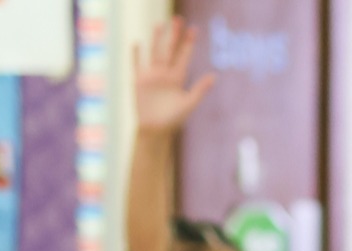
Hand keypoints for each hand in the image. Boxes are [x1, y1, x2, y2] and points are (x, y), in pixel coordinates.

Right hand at [132, 19, 214, 134]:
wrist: (156, 129)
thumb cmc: (174, 119)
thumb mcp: (189, 103)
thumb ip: (200, 89)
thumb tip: (214, 76)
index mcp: (178, 77)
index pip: (184, 56)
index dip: (188, 43)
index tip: (194, 29)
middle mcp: (165, 73)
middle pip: (170, 49)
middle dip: (174, 35)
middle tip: (178, 19)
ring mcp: (152, 76)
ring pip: (155, 52)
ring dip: (156, 39)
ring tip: (159, 24)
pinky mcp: (139, 81)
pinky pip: (137, 64)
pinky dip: (137, 55)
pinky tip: (137, 43)